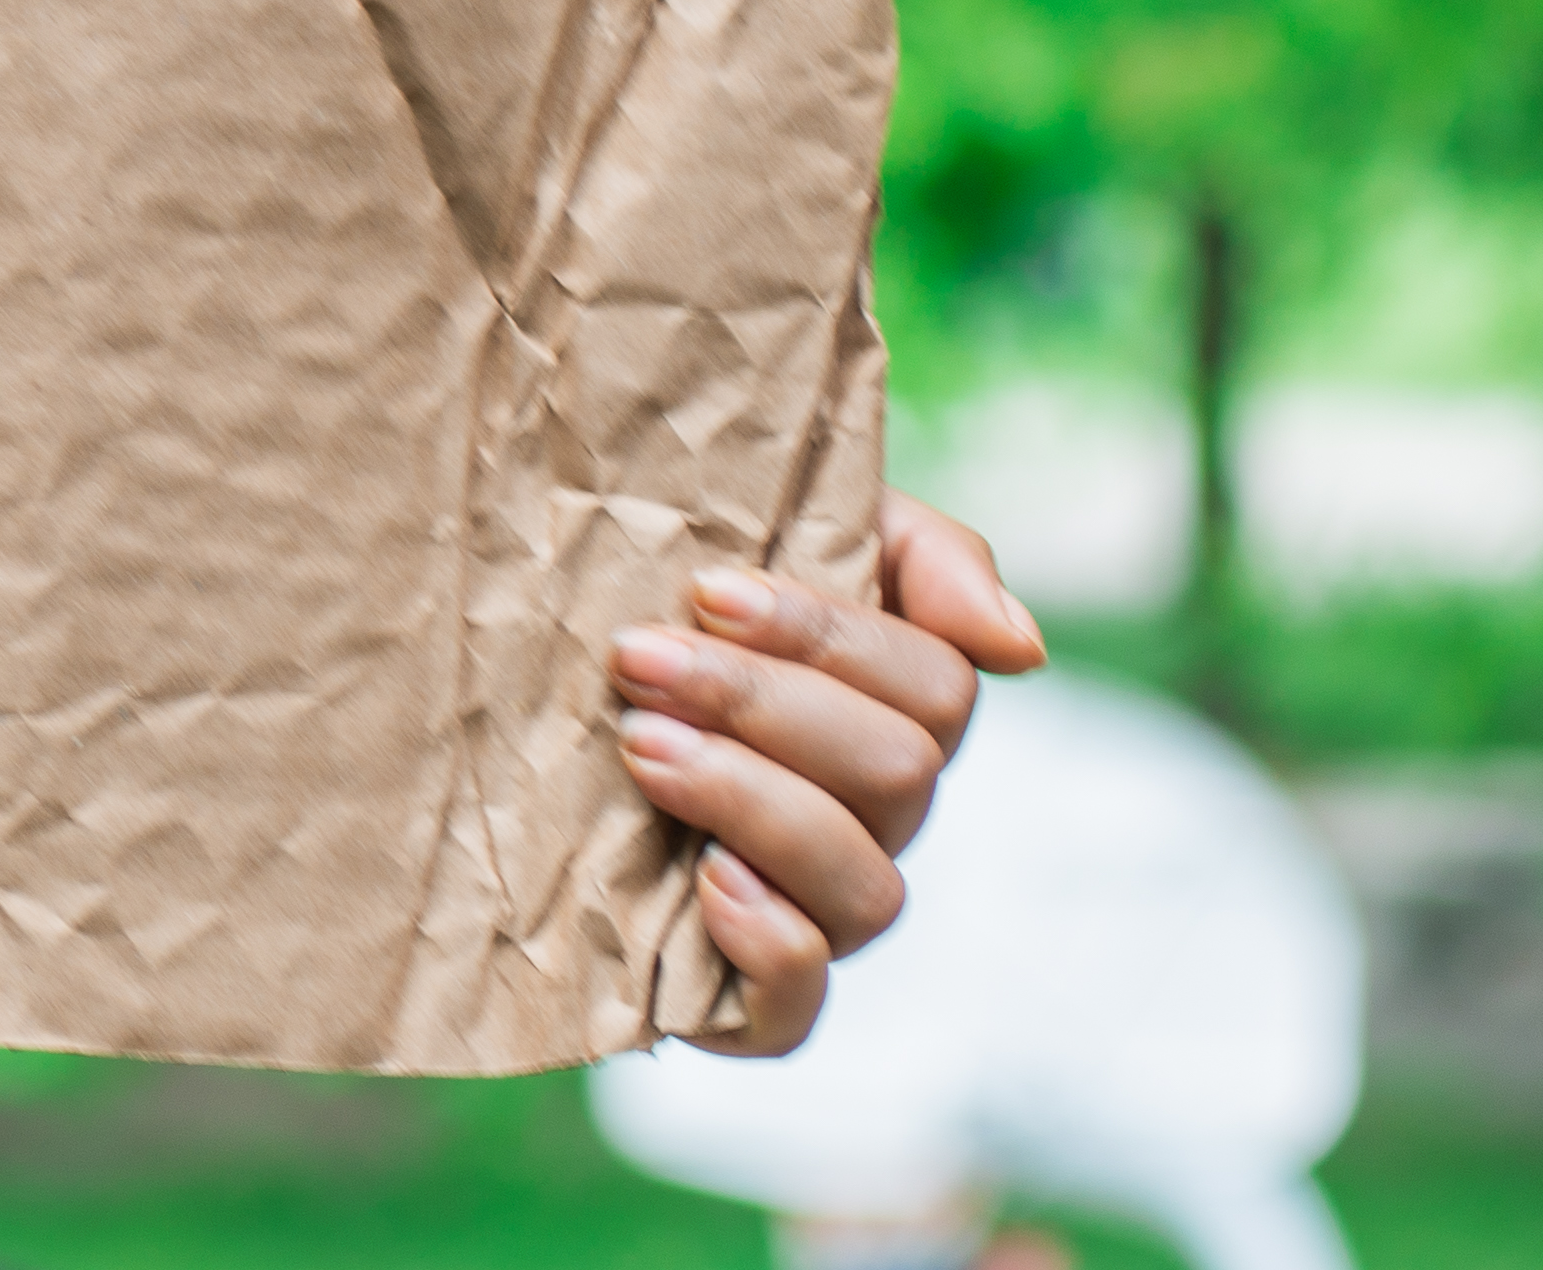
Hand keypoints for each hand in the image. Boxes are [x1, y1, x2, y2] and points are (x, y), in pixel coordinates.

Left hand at [617, 495, 1045, 1051]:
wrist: (525, 689)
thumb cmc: (675, 595)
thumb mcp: (793, 528)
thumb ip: (923, 556)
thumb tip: (1016, 644)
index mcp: (894, 713)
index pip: (935, 687)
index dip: (828, 639)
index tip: (706, 590)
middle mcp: (876, 820)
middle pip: (897, 773)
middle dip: (762, 706)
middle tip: (637, 659)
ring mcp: (822, 910)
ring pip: (864, 886)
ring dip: (752, 804)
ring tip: (641, 749)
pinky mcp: (746, 996)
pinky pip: (797, 1014)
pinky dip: (772, 954)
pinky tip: (709, 885)